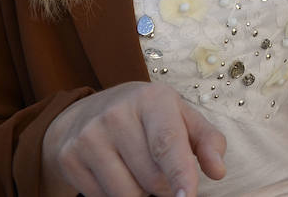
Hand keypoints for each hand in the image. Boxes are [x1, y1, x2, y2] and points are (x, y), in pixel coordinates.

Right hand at [42, 81, 226, 196]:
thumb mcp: (181, 117)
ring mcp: (89, 136)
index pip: (167, 143)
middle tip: (160, 168)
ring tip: (138, 168)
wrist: (86, 112)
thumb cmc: (147, 117)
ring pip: (126, 193)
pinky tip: (115, 172)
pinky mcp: (69, 158)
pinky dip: (115, 195)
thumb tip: (218, 170)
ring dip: (140, 193)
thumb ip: (207, 141)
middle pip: (151, 177)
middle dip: (164, 185)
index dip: (180, 173)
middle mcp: (116, 114)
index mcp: (152, 99)